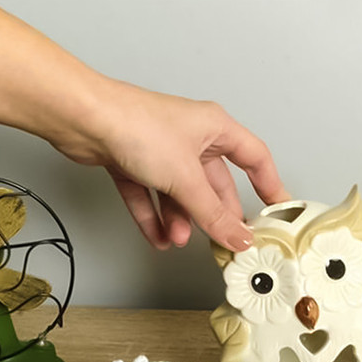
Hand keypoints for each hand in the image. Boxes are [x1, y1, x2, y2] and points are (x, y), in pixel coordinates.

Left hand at [50, 79, 290, 250]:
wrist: (84, 120)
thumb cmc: (137, 127)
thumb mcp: (186, 179)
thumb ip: (213, 214)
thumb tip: (239, 237)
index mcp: (214, 128)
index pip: (254, 158)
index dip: (268, 184)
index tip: (277, 210)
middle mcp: (189, 138)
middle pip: (212, 184)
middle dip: (213, 215)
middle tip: (221, 241)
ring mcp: (160, 151)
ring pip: (179, 194)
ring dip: (179, 221)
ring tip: (176, 241)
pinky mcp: (133, 163)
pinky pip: (150, 197)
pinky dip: (153, 218)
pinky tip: (156, 239)